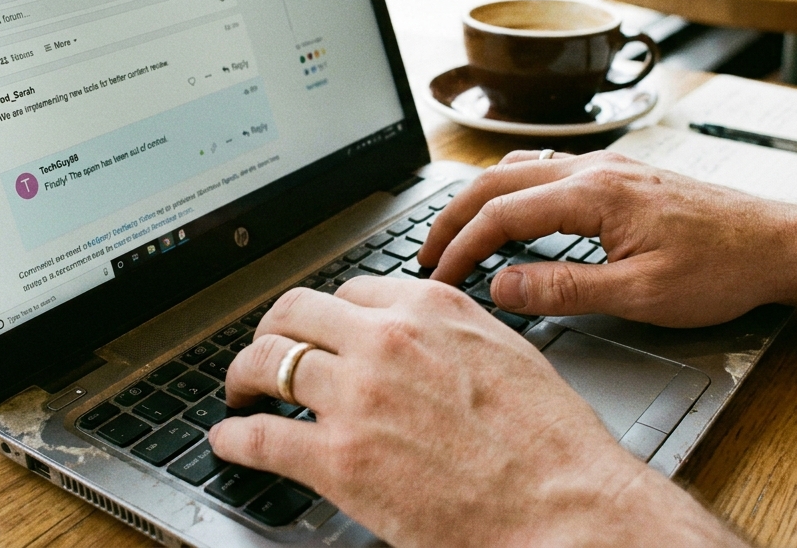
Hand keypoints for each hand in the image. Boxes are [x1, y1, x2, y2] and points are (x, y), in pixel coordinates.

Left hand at [209, 278, 741, 547]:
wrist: (566, 506)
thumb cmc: (552, 445)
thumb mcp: (505, 355)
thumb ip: (451, 337)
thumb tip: (421, 346)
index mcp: (430, 308)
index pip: (352, 290)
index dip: (328, 315)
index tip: (319, 332)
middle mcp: (386, 340)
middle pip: (294, 312)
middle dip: (272, 332)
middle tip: (264, 354)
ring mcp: (356, 397)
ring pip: (266, 362)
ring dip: (243, 377)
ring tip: (239, 393)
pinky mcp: (338, 459)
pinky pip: (260, 436)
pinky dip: (234, 439)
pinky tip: (230, 441)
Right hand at [418, 150, 796, 326]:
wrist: (781, 242)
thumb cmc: (723, 269)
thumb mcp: (641, 294)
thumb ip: (565, 288)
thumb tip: (502, 285)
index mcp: (594, 194)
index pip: (501, 214)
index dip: (460, 247)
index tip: (438, 279)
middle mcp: (595, 169)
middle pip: (498, 180)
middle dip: (453, 217)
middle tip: (425, 254)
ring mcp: (609, 167)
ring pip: (521, 169)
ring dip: (480, 200)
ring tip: (456, 234)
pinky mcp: (622, 176)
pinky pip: (548, 171)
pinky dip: (512, 191)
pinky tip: (512, 212)